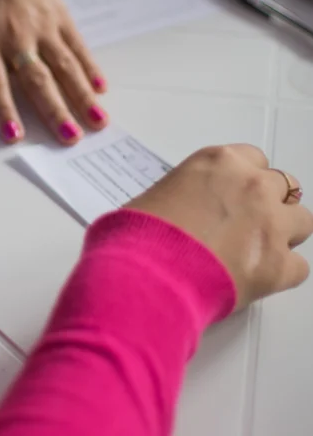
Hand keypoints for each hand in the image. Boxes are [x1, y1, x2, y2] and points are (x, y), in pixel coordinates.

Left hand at [0, 0, 107, 144]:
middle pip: (36, 79)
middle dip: (53, 110)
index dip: (3, 109)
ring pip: (64, 66)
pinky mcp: (62, 20)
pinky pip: (78, 48)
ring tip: (97, 122)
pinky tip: (101, 90)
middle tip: (68, 138)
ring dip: (80, 95)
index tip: (14, 136)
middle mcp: (15, 38)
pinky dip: (91, 69)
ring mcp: (42, 28)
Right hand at [127, 145, 311, 310]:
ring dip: (283, 234)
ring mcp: (271, 225)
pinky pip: (299, 267)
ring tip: (254, 250)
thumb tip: (180, 211)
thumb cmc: (139, 235)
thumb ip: (182, 194)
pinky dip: (282, 273)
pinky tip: (256, 277)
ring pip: (302, 222)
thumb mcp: (153, 196)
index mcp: (219, 163)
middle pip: (284, 187)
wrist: (145, 273)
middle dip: (269, 203)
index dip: (243, 180)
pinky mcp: (279, 265)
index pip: (252, 159)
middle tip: (246, 223)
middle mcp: (251, 186)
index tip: (234, 194)